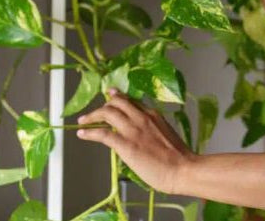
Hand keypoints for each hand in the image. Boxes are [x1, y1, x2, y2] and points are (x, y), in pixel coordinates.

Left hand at [77, 90, 195, 194]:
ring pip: (108, 113)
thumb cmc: (178, 157)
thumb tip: (142, 134)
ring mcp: (133, 130)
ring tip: (83, 120)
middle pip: (117, 103)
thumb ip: (152, 129)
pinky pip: (103, 134)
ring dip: (93, 115)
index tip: (111, 97)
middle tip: (94, 110)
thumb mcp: (165, 134)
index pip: (132, 102)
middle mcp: (142, 117)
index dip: (118, 99)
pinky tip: (82, 134)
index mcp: (153, 114)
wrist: (182, 168)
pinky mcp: (126, 145)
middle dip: (103, 105)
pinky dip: (90, 132)